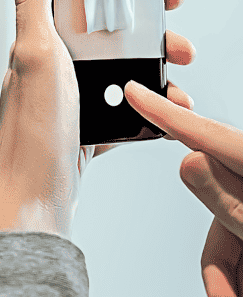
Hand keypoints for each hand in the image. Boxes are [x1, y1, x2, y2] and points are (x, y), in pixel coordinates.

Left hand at [0, 0, 195, 243]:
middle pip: (109, 36)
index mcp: (41, 40)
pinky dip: (147, 108)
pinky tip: (165, 113)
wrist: (31, 199)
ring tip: (180, 78)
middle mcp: (53, 65)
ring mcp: (70, 98)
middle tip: (178, 41)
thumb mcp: (35, 50)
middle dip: (150, 33)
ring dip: (154, 71)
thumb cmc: (31, 127)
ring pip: (121, 72)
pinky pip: (122, 109)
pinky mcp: (84, 127)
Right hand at [125, 80, 242, 295]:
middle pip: (217, 200)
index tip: (135, 91)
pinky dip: (237, 269)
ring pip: (226, 230)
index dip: (165, 112)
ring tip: (239, 295)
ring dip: (232, 270)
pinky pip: (237, 241)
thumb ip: (232, 200)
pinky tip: (241, 287)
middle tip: (231, 292)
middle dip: (223, 255)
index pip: (207, 134)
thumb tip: (191, 162)